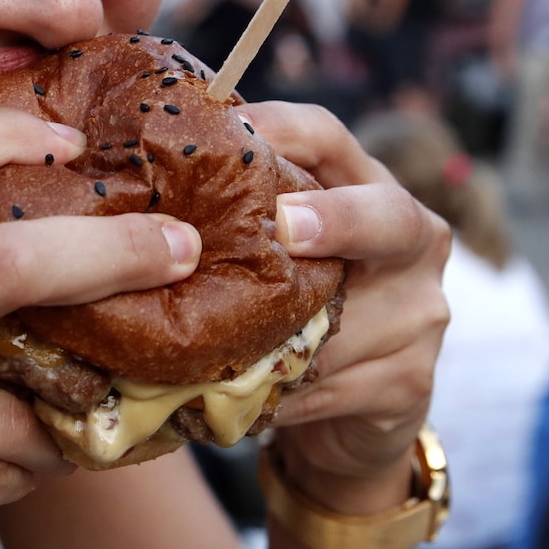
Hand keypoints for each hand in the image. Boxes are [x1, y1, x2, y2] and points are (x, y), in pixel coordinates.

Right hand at [0, 109, 204, 548]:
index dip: (0, 133)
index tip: (65, 140)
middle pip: (1, 265)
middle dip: (110, 249)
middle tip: (177, 245)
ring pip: (20, 398)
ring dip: (64, 406)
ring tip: (68, 407)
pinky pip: (8, 468)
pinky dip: (32, 463)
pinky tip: (19, 466)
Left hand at [240, 102, 449, 511]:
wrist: (350, 418)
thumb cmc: (295, 314)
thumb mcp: (273, 257)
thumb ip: (234, 223)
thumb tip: (128, 198)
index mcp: (369, 188)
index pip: (329, 137)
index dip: (281, 130)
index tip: (230, 135)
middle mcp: (413, 241)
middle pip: (387, 214)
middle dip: (338, 219)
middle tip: (285, 226)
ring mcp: (420, 314)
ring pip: (349, 318)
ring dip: (277, 332)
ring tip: (212, 337)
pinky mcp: (409, 383)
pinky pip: (333, 385)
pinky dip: (277, 390)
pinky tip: (233, 392)